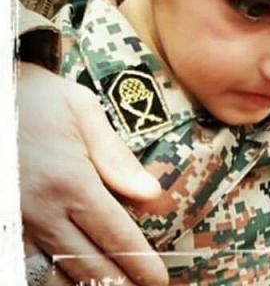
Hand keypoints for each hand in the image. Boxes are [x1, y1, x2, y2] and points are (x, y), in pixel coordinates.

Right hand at [18, 62, 168, 285]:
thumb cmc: (37, 98)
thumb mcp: (83, 112)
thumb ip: (116, 157)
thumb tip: (153, 194)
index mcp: (71, 180)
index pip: (115, 234)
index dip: (140, 262)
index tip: (160, 280)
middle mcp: (41, 210)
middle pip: (87, 263)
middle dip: (119, 283)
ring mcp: (16, 221)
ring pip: (54, 274)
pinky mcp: (1, 223)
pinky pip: (24, 264)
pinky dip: (49, 279)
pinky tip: (68, 283)